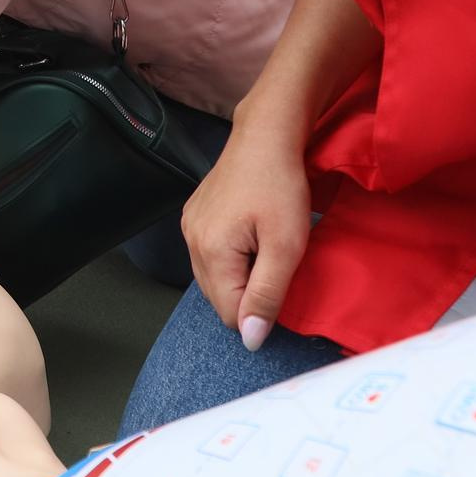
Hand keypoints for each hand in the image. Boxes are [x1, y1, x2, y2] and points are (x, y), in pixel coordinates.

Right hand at [181, 120, 312, 348]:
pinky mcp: (193, 216)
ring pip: (213, 278)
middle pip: (218, 298)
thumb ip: (267, 295)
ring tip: (265, 248)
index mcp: (211, 252)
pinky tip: (250, 237)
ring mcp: (189, 227)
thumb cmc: (280, 186)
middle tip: (277, 263)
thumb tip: (250, 339)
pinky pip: (208, 256)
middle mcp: (191, 241)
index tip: (285, 284)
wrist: (265, 136)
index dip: (261, 312)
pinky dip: (230, 258)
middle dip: (248, 294)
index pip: (230, 315)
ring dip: (239, 276)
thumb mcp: (286, 246)